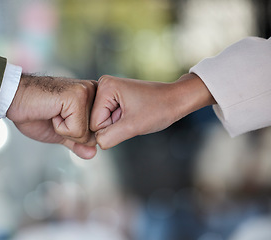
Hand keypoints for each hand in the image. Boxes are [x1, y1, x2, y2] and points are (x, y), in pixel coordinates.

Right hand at [6, 74, 96, 158]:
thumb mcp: (60, 132)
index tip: (60, 117)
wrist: (13, 99)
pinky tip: (51, 112)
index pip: (98, 133)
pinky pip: (77, 130)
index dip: (77, 135)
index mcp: (93, 97)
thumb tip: (93, 154)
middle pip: (94, 135)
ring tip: (53, 113)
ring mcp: (86, 92)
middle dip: (72, 133)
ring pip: (86, 134)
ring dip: (65, 130)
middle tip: (56, 115)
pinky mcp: (77, 97)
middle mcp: (94, 91)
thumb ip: (78, 142)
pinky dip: (60, 128)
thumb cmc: (34, 112)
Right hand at [90, 74, 214, 148]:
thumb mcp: (133, 127)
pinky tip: (132, 114)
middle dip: (114, 126)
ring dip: (117, 125)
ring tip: (134, 115)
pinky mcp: (113, 97)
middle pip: (96, 121)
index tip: (130, 118)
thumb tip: (94, 144)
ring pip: (102, 122)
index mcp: (104, 86)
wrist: (177, 99)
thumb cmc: (160, 108)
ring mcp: (107, 91)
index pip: (94, 123)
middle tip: (132, 117)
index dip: (112, 128)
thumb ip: (108, 137)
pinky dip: (120, 122)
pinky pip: (108, 118)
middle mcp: (102, 85)